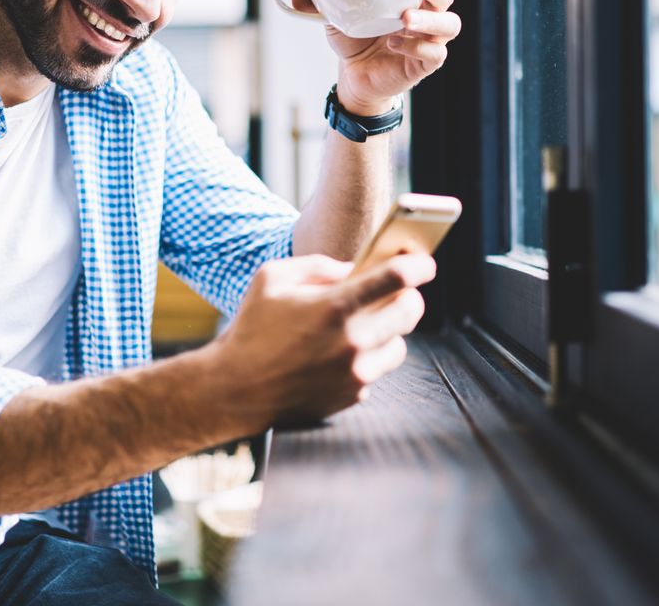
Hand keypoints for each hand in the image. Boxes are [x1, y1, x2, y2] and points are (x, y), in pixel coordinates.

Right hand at [212, 252, 435, 427]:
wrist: (234, 389)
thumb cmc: (251, 328)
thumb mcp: (272, 278)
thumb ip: (318, 266)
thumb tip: (353, 269)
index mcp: (334, 306)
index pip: (396, 278)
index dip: (417, 265)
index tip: (424, 262)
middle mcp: (351, 342)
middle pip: (410, 312)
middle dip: (410, 297)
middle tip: (401, 293)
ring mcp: (355, 373)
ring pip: (399, 346)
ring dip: (389, 332)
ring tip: (366, 326)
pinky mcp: (352, 396)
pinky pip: (376, 371)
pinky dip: (367, 360)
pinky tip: (342, 354)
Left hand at [292, 0, 460, 114]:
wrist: (354, 75)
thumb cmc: (355, 37)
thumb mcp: (334, 15)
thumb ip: (317, 1)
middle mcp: (428, 13)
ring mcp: (429, 39)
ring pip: (449, 24)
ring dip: (429, 19)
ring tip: (403, 19)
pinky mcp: (425, 64)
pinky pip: (434, 54)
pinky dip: (417, 47)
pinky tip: (395, 44)